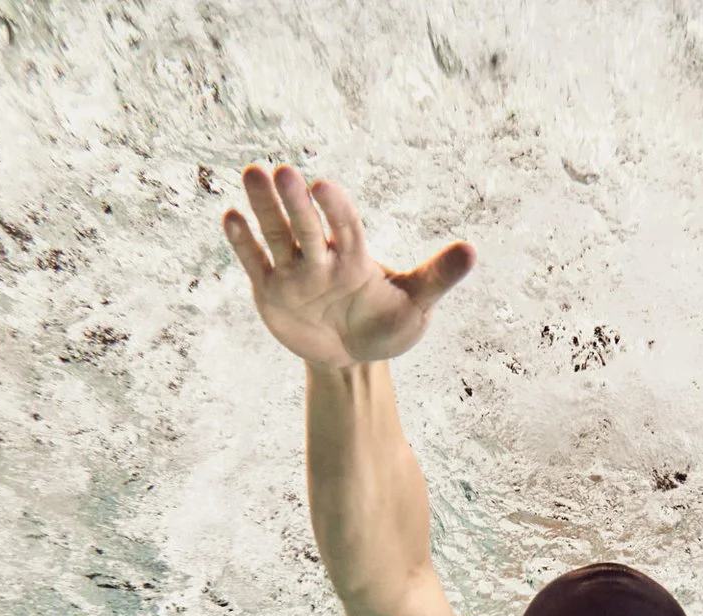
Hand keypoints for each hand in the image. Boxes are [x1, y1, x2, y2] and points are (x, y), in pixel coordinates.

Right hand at [223, 164, 474, 369]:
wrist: (353, 355)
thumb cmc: (388, 324)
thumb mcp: (417, 303)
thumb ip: (438, 276)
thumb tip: (472, 251)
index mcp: (357, 257)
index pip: (346, 226)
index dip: (335, 208)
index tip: (324, 187)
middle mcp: (323, 258)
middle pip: (307, 225)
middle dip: (296, 202)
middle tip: (284, 172)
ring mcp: (295, 273)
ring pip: (277, 235)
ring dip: (265, 207)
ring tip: (253, 173)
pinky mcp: (271, 291)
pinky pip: (257, 263)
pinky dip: (243, 243)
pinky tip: (230, 217)